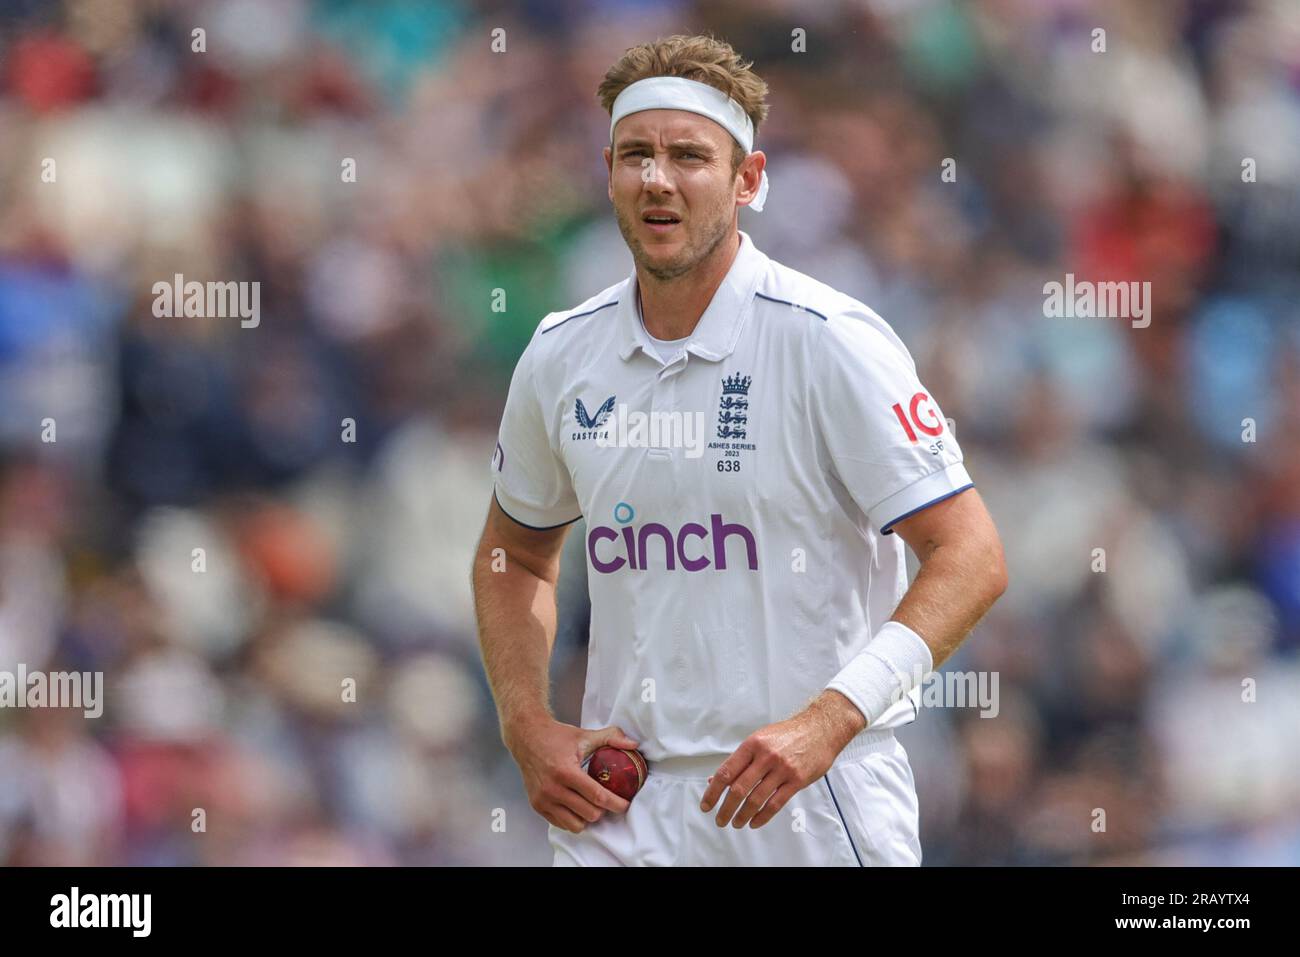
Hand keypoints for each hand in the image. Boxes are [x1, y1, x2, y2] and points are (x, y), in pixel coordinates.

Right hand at [505, 718, 639, 832]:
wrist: (526, 738)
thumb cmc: (557, 737)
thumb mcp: (584, 735)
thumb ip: (611, 737)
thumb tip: (633, 745)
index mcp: (565, 771)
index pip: (597, 796)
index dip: (615, 803)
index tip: (625, 804)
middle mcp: (552, 789)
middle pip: (589, 814)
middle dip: (603, 810)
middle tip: (608, 801)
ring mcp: (543, 800)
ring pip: (576, 825)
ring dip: (588, 817)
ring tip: (592, 805)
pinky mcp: (537, 806)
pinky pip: (561, 824)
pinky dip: (573, 819)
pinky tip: (578, 806)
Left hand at [699, 693, 864, 829]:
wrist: (820, 729)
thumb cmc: (787, 734)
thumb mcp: (760, 739)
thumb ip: (740, 760)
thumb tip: (715, 779)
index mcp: (752, 745)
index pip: (726, 772)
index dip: (713, 791)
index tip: (706, 805)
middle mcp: (766, 756)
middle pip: (739, 789)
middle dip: (726, 808)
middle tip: (720, 820)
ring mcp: (782, 769)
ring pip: (756, 799)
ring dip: (743, 815)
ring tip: (736, 823)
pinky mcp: (797, 780)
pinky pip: (776, 804)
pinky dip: (762, 816)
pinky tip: (754, 822)